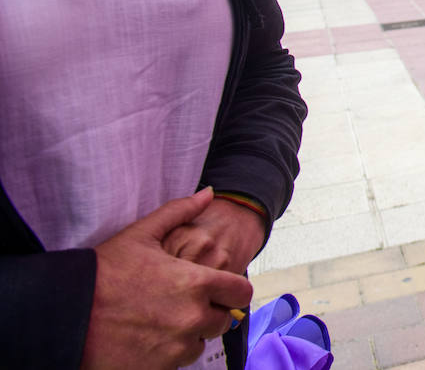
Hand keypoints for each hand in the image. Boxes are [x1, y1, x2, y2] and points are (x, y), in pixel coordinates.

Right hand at [82, 188, 253, 369]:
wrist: (64, 315)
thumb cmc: (102, 273)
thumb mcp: (140, 235)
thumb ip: (179, 211)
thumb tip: (208, 193)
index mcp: (196, 283)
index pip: (241, 293)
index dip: (232, 291)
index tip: (219, 290)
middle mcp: (192, 318)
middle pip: (223, 320)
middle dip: (210, 312)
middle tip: (184, 303)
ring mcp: (176, 347)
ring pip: (200, 343)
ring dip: (190, 334)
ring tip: (162, 319)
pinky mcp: (158, 369)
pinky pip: (178, 362)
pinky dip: (170, 352)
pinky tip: (148, 336)